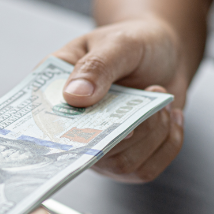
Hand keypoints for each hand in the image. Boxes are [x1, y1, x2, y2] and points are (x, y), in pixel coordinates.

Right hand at [53, 16, 186, 182]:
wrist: (166, 53)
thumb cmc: (136, 43)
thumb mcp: (119, 43)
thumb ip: (97, 66)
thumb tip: (74, 96)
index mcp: (55, 90)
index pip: (43, 122)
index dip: (64, 130)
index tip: (100, 121)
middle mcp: (72, 126)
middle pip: (90, 151)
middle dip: (131, 127)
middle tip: (153, 89)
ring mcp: (98, 146)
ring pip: (123, 164)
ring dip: (154, 133)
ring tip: (161, 102)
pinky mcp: (126, 157)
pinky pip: (145, 170)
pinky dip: (168, 144)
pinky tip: (171, 117)